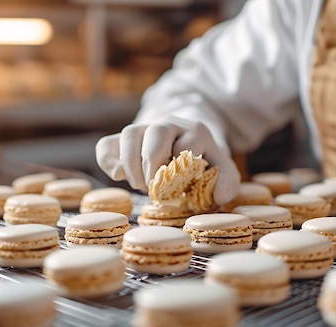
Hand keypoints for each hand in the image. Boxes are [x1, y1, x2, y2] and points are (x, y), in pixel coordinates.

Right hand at [95, 117, 240, 204]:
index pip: (186, 143)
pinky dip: (107, 161)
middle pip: (155, 133)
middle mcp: (168, 124)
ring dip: (131, 165)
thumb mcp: (223, 170)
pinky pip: (107, 144)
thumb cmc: (204, 163)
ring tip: (139, 185)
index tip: (180, 186)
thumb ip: (228, 183)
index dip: (182, 167)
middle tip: (154, 188)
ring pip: (129, 134)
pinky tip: (117, 176)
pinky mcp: (124, 140)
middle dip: (153, 164)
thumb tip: (219, 193)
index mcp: (195, 130)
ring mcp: (143, 129)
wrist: (185, 144)